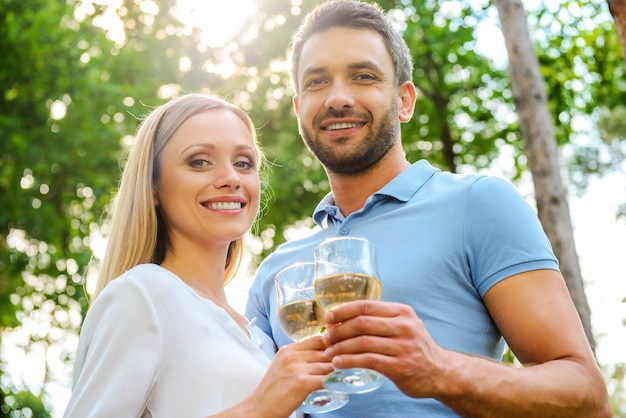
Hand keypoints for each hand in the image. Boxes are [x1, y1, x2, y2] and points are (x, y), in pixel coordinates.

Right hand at [251, 335, 334, 416]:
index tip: (340, 351)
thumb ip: (299, 358)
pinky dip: (335, 383)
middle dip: (337, 360)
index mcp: (288, 350)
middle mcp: (292, 356)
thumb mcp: (282, 366)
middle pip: (326, 351)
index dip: (332, 344)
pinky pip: (327, 379)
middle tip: (345, 367)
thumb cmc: (272, 391)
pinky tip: (338, 386)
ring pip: (329, 365)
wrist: (259, 409)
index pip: (318, 338)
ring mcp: (297, 368)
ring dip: (336, 373)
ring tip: (342, 378)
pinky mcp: (303, 383)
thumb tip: (323, 355)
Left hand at [322, 300, 448, 398]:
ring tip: (329, 353)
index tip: (328, 317)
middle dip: (339, 330)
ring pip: (363, 342)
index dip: (343, 310)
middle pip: (362, 323)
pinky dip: (349, 361)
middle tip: (326, 338)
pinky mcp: (400, 367)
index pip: (366, 306)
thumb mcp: (404, 325)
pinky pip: (368, 360)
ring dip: (340, 347)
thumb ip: (381, 319)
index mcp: (402, 312)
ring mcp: (404, 347)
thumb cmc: (415, 348)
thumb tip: (344, 317)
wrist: (441, 372)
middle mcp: (404, 326)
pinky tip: (338, 363)